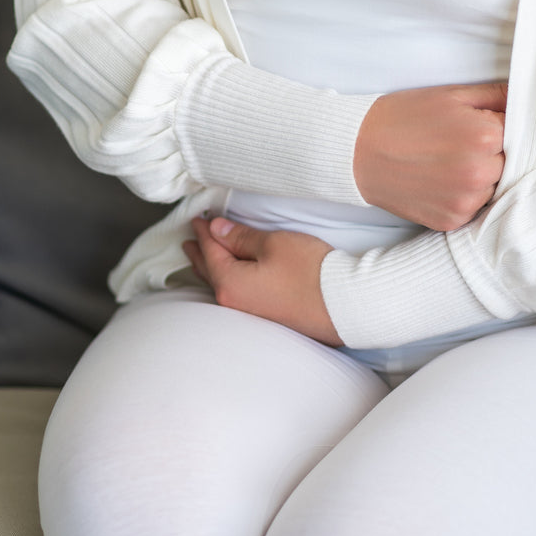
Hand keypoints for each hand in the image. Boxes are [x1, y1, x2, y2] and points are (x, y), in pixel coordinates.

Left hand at [182, 216, 342, 346]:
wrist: (345, 306)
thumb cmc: (310, 272)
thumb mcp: (273, 244)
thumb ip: (241, 237)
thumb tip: (217, 230)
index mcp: (230, 283)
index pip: (210, 251)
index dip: (203, 232)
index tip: (197, 219)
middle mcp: (235, 302)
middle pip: (210, 272)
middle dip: (200, 253)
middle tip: (190, 240)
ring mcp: (251, 312)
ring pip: (222, 284)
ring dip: (212, 268)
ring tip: (205, 256)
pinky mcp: (267, 316)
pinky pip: (238, 293)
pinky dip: (229, 279)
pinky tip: (232, 276)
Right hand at [353, 81, 507, 230]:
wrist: (356, 152)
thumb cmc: (403, 118)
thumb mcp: (450, 95)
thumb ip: (496, 95)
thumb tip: (530, 99)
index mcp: (486, 135)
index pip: (520, 133)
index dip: (500, 127)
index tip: (480, 126)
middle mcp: (480, 172)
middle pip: (510, 163)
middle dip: (494, 154)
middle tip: (459, 145)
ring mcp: (466, 200)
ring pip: (494, 188)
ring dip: (481, 178)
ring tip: (449, 164)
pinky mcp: (451, 220)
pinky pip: (473, 208)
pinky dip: (463, 197)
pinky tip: (441, 181)